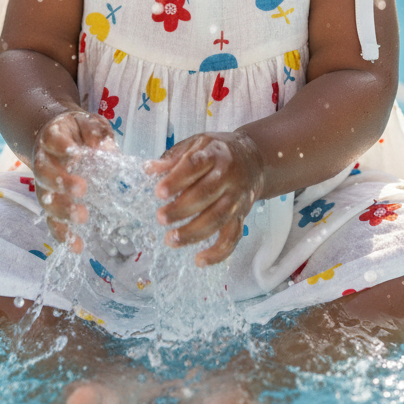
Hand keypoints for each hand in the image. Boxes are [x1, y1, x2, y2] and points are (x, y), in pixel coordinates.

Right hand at [32, 109, 115, 251]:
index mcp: (52, 137)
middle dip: (62, 183)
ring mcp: (44, 184)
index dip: (61, 147)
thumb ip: (95, 132)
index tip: (74, 152)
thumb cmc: (78, 130)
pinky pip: (52, 220)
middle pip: (45, 174)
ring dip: (63, 210)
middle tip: (83, 188)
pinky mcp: (51, 202)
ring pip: (46, 199)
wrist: (60, 136)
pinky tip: (77, 246)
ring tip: (83, 217)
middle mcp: (43, 161)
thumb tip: (104, 148)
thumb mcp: (89, 123)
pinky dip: (62, 233)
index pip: (53, 140)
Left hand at [146, 131, 264, 266]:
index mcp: (214, 154)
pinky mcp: (241, 216)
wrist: (255, 159)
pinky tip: (199, 260)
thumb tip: (149, 169)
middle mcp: (228, 177)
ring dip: (194, 232)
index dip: (177, 179)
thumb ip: (174, 157)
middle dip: (181, 209)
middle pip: (205, 195)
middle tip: (161, 217)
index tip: (159, 192)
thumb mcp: (197, 143)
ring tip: (171, 239)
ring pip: (217, 219)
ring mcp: (236, 198)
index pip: (195, 165)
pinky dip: (218, 252)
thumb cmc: (218, 152)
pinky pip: (232, 238)